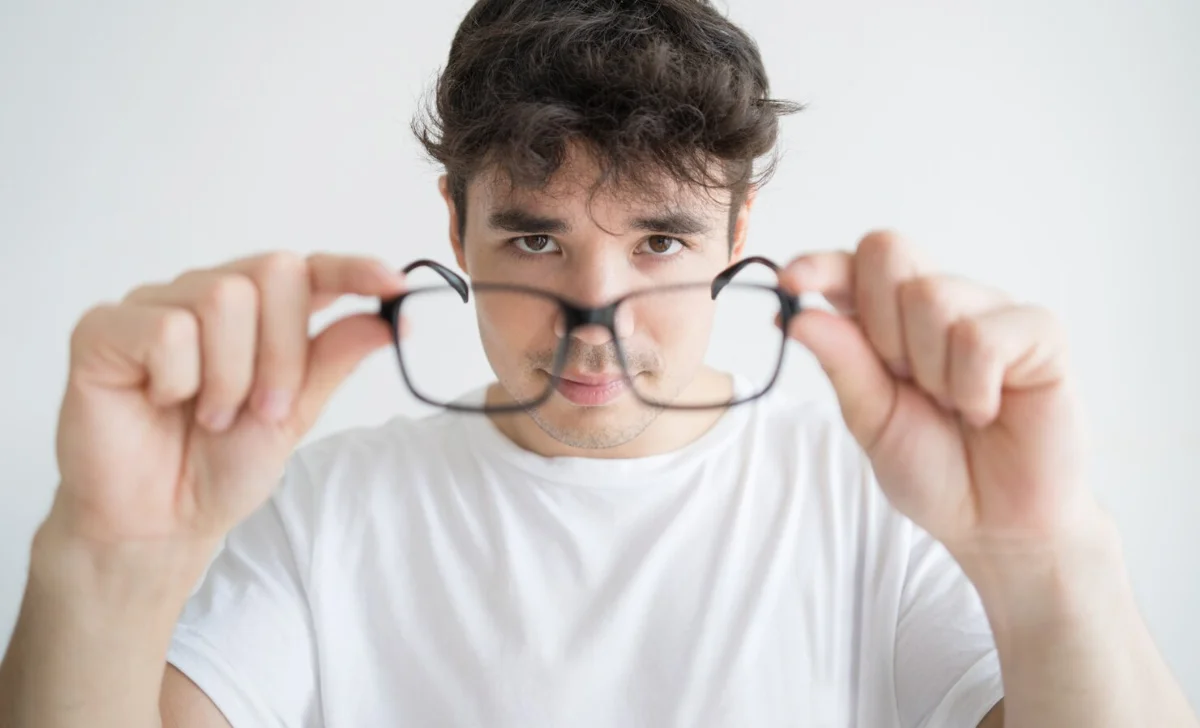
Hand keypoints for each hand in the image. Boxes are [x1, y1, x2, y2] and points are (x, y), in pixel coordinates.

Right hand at [50, 252, 405, 546]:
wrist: (161, 521)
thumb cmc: (220, 464)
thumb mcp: (295, 413)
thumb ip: (333, 359)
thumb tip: (394, 320)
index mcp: (259, 314)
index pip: (311, 269)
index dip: (353, 270)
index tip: (393, 285)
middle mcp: (207, 295)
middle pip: (274, 272)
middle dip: (283, 352)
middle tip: (264, 409)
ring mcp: (155, 306)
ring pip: (222, 297)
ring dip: (231, 375)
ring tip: (210, 416)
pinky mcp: (104, 328)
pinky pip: (166, 330)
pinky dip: (179, 380)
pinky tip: (162, 403)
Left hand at [784, 230, 1095, 552]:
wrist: (995, 523)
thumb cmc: (934, 468)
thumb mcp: (871, 420)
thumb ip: (842, 364)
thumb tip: (795, 315)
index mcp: (890, 318)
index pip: (852, 265)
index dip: (821, 265)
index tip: (791, 282)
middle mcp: (940, 302)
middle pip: (889, 252)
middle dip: (879, 323)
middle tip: (904, 380)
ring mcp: (991, 311)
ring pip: (932, 296)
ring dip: (929, 368)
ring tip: (953, 405)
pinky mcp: (1039, 332)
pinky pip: (982, 335)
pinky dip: (973, 386)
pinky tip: (987, 410)